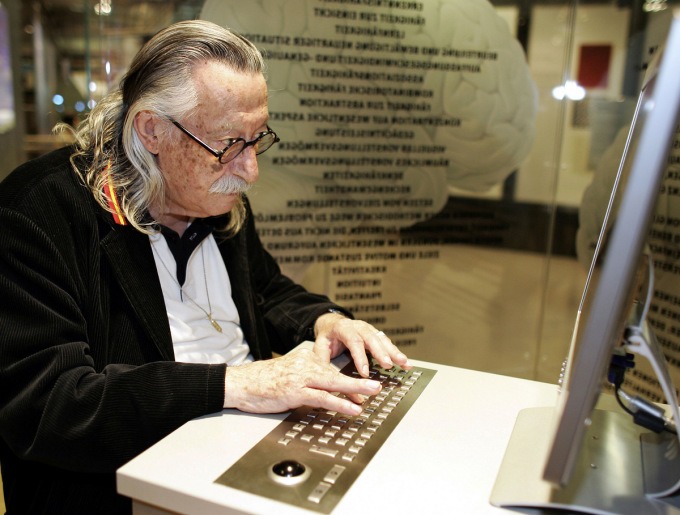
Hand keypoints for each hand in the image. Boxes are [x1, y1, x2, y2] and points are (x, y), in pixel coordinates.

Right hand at [223, 348, 381, 414]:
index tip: (363, 387)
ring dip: (356, 389)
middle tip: (377, 386)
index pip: (331, 369)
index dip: (348, 380)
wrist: (241, 383)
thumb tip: (325, 391)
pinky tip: (352, 408)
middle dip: (359, 381)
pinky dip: (340, 403)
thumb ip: (307, 380)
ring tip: (372, 394)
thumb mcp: (288, 375)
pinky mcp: (295, 391)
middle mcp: (305, 364)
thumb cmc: (262, 382)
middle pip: (337, 374)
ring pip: (333, 383)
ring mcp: (301, 377)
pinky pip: (322, 398)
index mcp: (305, 358)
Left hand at [313, 313, 410, 377]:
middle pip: (371, 338)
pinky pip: (387, 343)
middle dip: (381, 352)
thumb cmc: (327, 337)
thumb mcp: (319, 346)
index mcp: (343, 328)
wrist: (332, 323)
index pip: (353, 341)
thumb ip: (322, 361)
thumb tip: (325, 380)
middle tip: (388, 365)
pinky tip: (405, 362)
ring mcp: (369, 329)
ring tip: (404, 363)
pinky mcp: (376, 335)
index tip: (364, 372)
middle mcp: (358, 326)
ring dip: (394, 352)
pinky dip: (397, 353)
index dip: (360, 357)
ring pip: (383, 339)